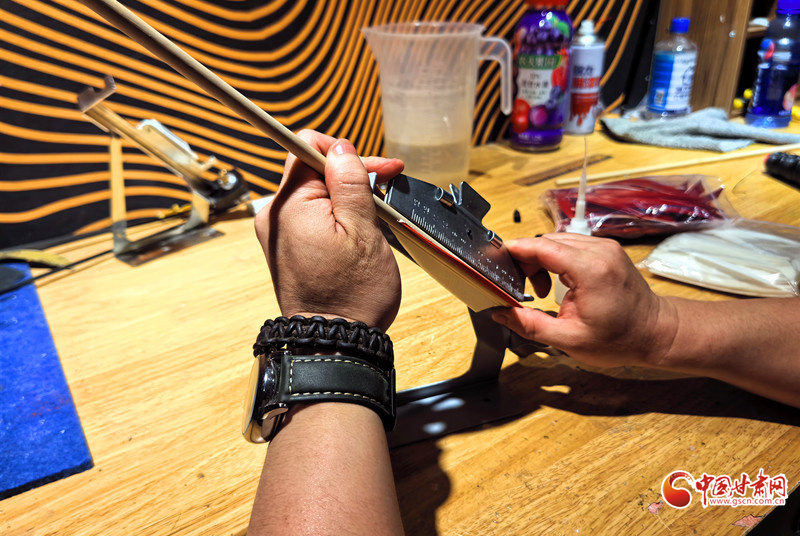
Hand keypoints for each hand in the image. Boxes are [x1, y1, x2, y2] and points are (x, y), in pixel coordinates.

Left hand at [255, 130, 404, 330]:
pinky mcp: (287, 248)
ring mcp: (278, 234)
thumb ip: (350, 182)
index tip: (377, 166)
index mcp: (289, 206)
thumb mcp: (363, 230)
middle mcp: (274, 216)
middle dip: (350, 173)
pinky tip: (360, 225)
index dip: (344, 151)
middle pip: (312, 171)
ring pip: (314, 194)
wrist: (334, 342)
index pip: (306, 148)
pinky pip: (311, 216)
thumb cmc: (352, 293)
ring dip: (347, 196)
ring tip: (378, 211)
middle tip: (388, 183)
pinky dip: (336, 215)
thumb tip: (341, 148)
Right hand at [492, 234, 677, 367]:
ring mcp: (605, 247)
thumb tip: (501, 314)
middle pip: (546, 241)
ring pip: (557, 241)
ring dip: (541, 261)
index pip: (541, 246)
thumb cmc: (620, 339)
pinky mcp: (606, 250)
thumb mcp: (568, 339)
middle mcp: (599, 250)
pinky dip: (556, 260)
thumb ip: (529, 324)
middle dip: (526, 261)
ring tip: (542, 290)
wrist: (656, 333)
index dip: (514, 251)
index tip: (495, 260)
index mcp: (590, 269)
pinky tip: (558, 283)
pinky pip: (571, 245)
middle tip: (523, 290)